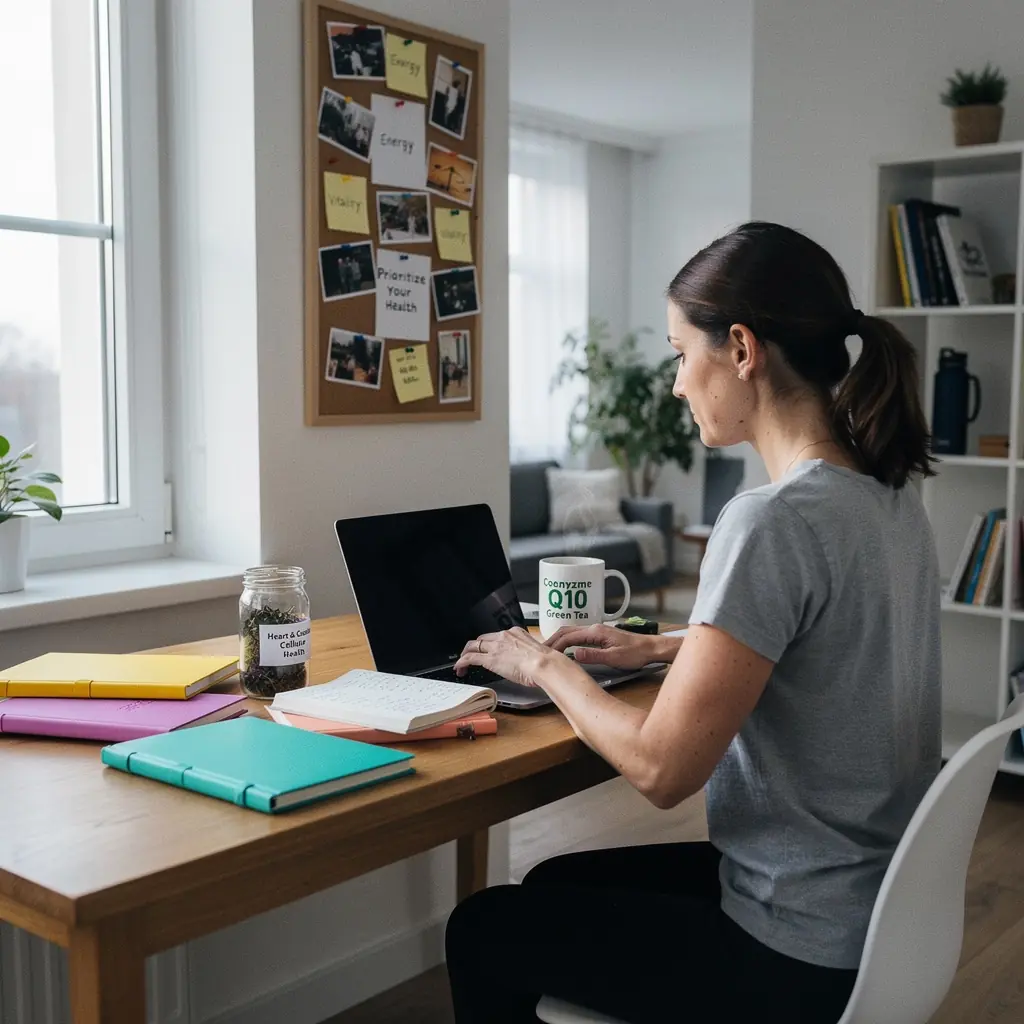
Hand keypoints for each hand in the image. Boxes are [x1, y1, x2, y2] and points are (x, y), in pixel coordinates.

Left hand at [454, 627, 569, 689]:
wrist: (544, 664)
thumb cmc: (546, 662)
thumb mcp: (536, 653)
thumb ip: (528, 654)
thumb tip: (528, 662)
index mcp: (516, 633)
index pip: (497, 636)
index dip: (489, 644)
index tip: (488, 650)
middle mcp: (504, 636)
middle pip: (482, 639)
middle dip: (475, 647)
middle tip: (471, 656)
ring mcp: (496, 647)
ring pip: (473, 646)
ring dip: (466, 654)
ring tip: (462, 664)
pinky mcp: (490, 658)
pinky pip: (470, 658)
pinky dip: (462, 662)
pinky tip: (459, 668)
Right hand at [544, 624, 676, 670]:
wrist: (650, 648)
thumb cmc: (635, 653)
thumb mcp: (614, 658)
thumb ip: (593, 655)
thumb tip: (574, 654)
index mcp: (595, 632)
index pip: (568, 636)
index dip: (555, 645)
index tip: (545, 654)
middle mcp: (594, 628)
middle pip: (566, 630)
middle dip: (552, 640)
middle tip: (540, 651)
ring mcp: (596, 631)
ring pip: (571, 632)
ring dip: (558, 640)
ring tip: (548, 651)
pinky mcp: (599, 636)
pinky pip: (578, 636)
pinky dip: (567, 641)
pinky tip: (564, 649)